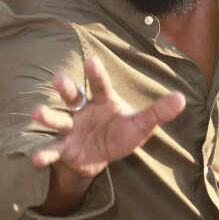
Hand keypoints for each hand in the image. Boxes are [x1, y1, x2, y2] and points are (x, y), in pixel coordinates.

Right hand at [31, 55, 185, 175]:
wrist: (99, 157)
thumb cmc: (120, 134)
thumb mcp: (140, 125)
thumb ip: (158, 113)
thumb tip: (181, 99)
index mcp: (103, 102)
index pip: (100, 85)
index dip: (96, 74)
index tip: (91, 60)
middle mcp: (82, 111)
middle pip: (72, 96)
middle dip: (65, 88)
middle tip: (57, 79)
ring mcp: (70, 128)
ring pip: (57, 119)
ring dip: (47, 115)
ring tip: (36, 112)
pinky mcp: (63, 148)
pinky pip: (52, 149)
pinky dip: (44, 154)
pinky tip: (37, 159)